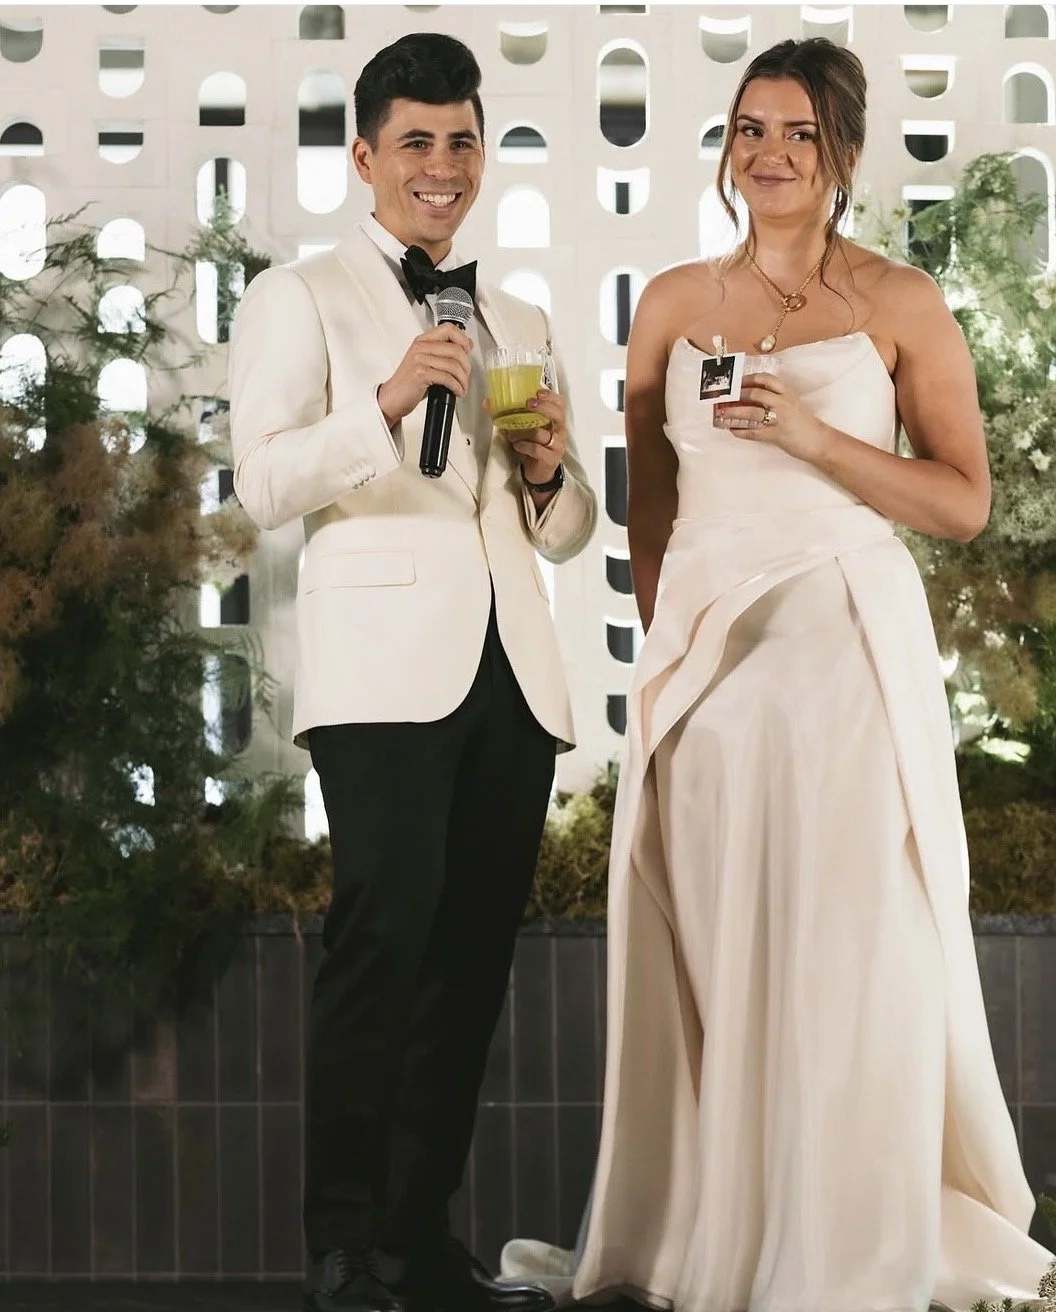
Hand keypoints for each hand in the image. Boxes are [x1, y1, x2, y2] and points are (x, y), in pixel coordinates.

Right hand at [377, 324, 473, 427]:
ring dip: (463, 379)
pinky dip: (456, 387)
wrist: (392, 397)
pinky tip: (457, 391)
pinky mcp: (420, 374)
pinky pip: (447, 378)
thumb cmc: (409, 382)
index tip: (468, 350)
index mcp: (422, 341)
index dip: (463, 339)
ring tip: (462, 387)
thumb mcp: (425, 361)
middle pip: (455, 349)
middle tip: (465, 377)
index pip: (448, 329)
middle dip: (466, 366)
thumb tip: (466, 345)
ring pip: (453, 365)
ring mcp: (419, 360)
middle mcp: (421, 347)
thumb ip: (442, 352)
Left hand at [491, 388, 567, 484]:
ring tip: (511, 434)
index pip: (559, 404)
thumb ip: (508, 415)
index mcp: (555, 420)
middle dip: (543, 407)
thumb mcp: (522, 428)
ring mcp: (556, 445)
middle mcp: (559, 431)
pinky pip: (536, 449)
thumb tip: (487, 402)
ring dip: (522, 432)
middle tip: (528, 404)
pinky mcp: (550, 458)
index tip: (537, 391)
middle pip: (557, 415)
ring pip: (540, 433)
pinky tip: (516, 445)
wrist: (537, 472)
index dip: (550, 396)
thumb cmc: (532, 446)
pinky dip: (523, 445)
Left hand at [713, 373, 831, 464]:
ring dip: (734, 413)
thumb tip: (752, 397)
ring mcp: (780, 419)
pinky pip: (754, 433)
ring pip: (752, 413)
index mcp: (788, 393)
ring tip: (723, 413)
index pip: (766, 379)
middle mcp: (783, 403)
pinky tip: (733, 430)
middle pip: (756, 394)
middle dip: (737, 395)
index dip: (749, 379)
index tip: (737, 381)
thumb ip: (777, 398)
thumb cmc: (804, 422)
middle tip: (725, 397)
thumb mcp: (793, 403)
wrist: (819, 440)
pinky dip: (741, 431)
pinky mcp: (777, 435)